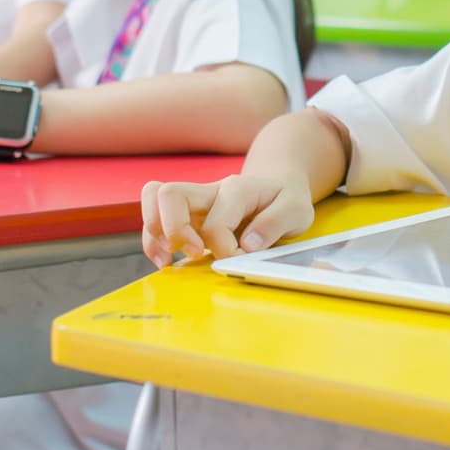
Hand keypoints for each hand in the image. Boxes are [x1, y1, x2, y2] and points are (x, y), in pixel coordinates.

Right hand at [140, 174, 315, 268]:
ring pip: (154, 198)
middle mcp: (211, 191)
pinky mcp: (188, 214)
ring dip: (154, 232)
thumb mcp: (297, 210)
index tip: (239, 260)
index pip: (216, 223)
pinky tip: (164, 261)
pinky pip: (155, 216)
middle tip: (194, 253)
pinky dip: (152, 240)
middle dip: (174, 230)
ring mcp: (196, 201)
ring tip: (167, 260)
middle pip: (170, 194)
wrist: (279, 188)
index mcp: (238, 189)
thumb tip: (247, 244)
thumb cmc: (286, 200)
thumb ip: (275, 223)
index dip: (223, 249)